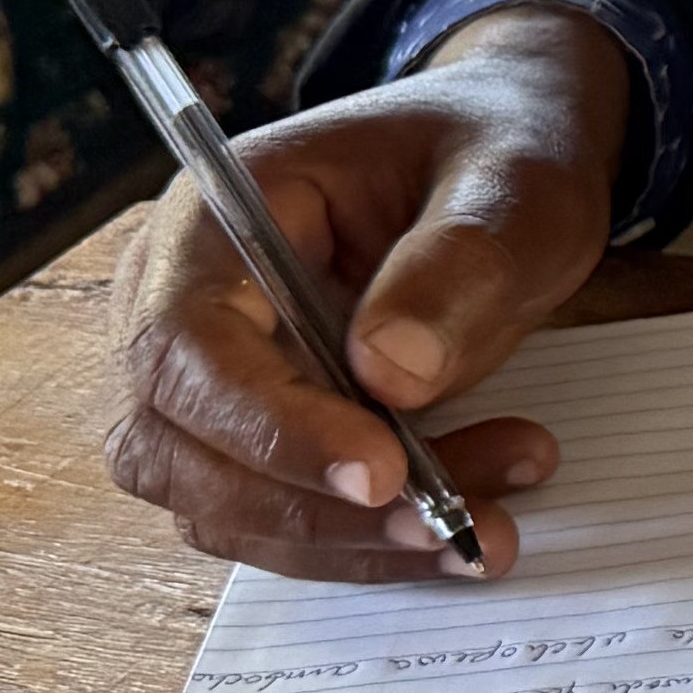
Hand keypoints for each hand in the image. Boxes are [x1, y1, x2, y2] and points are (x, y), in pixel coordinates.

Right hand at [95, 6, 628, 580]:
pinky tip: (468, 524)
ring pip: (225, 506)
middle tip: (456, 523)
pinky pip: (278, 520)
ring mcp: (206, 382)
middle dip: (314, 506)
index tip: (382, 472)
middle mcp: (178, 303)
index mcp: (213, 217)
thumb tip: (390, 375)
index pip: (185, 345)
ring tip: (487, 525)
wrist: (508, 165)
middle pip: (178, 449)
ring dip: (349, 538)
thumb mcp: (514, 181)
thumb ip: (460, 261)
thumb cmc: (497, 148)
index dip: (269, 423)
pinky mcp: (255, 438)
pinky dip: (365, 544)